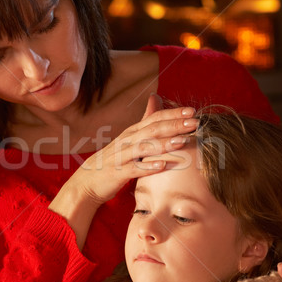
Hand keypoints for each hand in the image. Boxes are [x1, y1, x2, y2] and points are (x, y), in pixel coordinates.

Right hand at [49, 95, 197, 248]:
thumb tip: (156, 98)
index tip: (192, 111)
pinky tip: (163, 165)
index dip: (173, 114)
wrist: (87, 182)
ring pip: (144, 147)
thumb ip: (145, 122)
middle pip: (152, 129)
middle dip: (174, 125)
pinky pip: (135, 169)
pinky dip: (149, 166)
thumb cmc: (113, 161)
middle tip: (194, 122)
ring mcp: (121, 156)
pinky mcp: (118, 173)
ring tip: (182, 141)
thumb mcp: (129, 139)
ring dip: (164, 144)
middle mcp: (127, 141)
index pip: (154, 118)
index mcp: (132, 132)